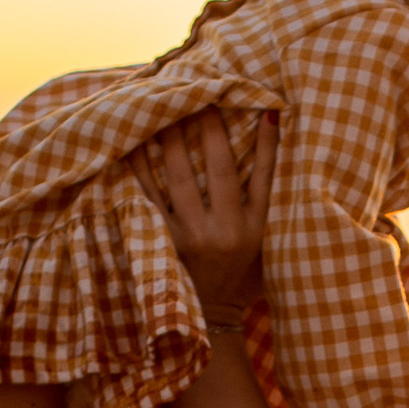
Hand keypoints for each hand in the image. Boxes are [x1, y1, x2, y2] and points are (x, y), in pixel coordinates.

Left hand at [154, 108, 276, 325]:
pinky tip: (135, 141)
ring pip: (179, 176)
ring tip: (167, 105)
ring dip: (172, 137)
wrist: (213, 316)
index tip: (255, 104)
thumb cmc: (246, 273)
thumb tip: (273, 123)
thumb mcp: (268, 238)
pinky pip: (149, 196)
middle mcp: (223, 232)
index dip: (262, 140)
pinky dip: (141, 166)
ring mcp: (190, 237)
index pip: (260, 175)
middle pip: (215, 167)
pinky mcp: (163, 241)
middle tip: (199, 91)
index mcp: (252, 230)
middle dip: (207, 126)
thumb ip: (269, 186)